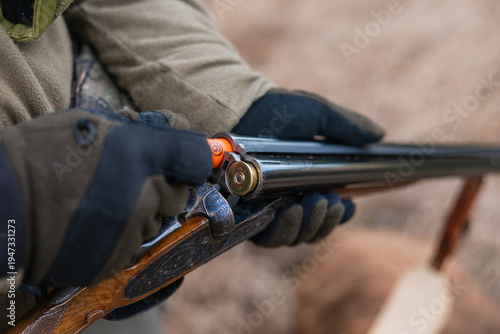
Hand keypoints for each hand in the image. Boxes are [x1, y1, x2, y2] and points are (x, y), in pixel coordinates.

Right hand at [0, 109, 211, 285]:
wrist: (0, 205)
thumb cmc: (40, 154)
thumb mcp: (91, 123)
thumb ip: (139, 128)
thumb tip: (177, 126)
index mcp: (139, 154)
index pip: (196, 158)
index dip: (195, 157)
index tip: (190, 157)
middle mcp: (143, 195)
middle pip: (178, 194)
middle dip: (163, 186)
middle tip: (132, 179)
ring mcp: (130, 231)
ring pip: (156, 222)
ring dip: (142, 212)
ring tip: (104, 202)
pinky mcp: (115, 260)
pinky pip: (134, 245)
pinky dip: (123, 236)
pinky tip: (95, 224)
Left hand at [232, 88, 384, 246]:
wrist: (242, 109)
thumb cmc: (278, 111)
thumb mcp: (318, 114)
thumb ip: (347, 126)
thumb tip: (379, 135)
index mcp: (307, 183)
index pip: (328, 212)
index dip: (340, 216)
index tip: (348, 207)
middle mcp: (287, 200)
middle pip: (312, 229)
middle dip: (324, 222)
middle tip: (329, 202)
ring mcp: (265, 208)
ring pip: (292, 236)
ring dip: (307, 226)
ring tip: (311, 203)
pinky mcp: (244, 214)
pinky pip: (265, 236)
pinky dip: (281, 230)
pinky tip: (290, 211)